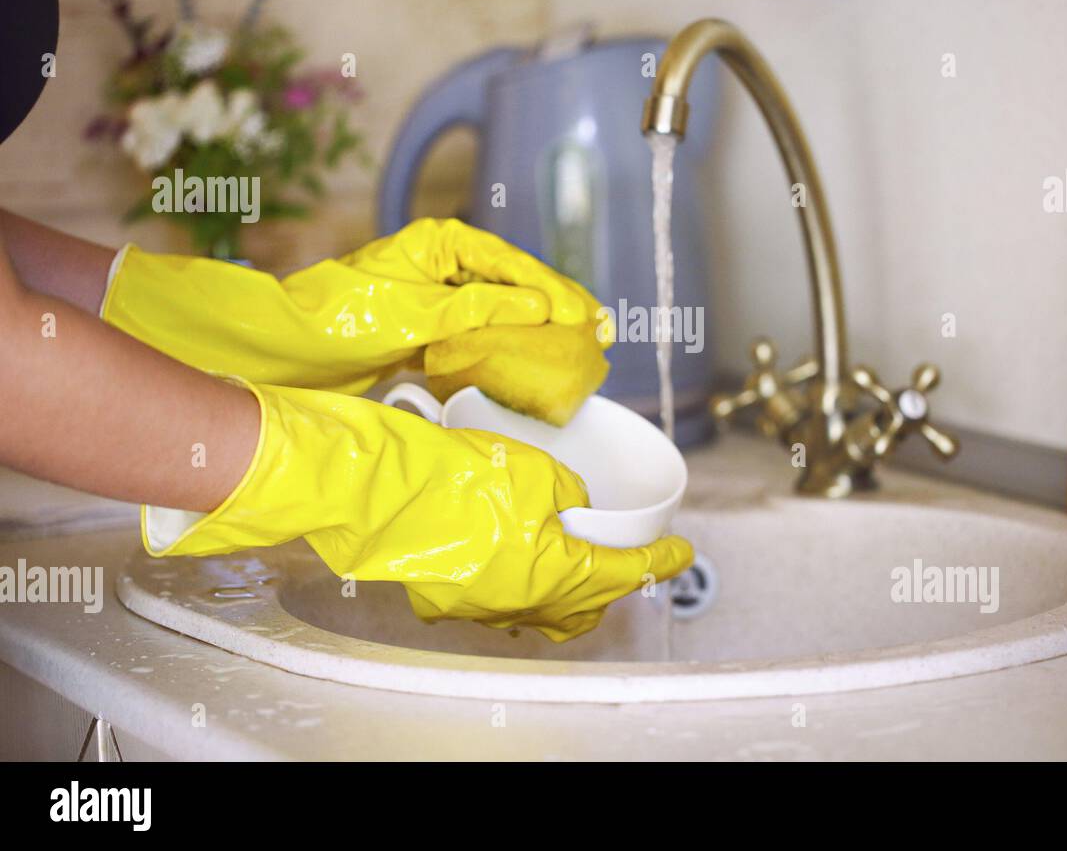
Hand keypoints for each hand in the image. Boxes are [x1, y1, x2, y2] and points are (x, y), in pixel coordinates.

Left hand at [102, 217, 601, 393]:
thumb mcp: (419, 312)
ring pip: (498, 308)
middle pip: (512, 282)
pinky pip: (477, 331)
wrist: (286, 347)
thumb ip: (482, 307)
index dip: (555, 291)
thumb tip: (541, 307)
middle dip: (555, 307)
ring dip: (534, 328)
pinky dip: (504, 345)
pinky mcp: (425, 326)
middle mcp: (441, 262)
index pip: (513, 264)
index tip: (588, 317)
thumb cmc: (342, 318)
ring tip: (575, 346)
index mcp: (441, 243)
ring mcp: (434, 294)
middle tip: (598, 330)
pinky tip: (529, 360)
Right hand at [142, 383, 692, 640]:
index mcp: (554, 572)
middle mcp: (521, 601)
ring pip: (543, 609)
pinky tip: (524, 560)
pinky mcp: (447, 596)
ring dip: (570, 590)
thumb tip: (571, 501)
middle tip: (631, 557)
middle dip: (614, 585)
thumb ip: (564, 491)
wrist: (371, 491)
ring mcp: (480, 604)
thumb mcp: (530, 468)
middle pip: (586, 606)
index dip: (658, 561)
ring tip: (581, 560)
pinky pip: (502, 600)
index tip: (683, 553)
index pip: (623, 571)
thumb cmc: (451, 475)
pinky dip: (527, 585)